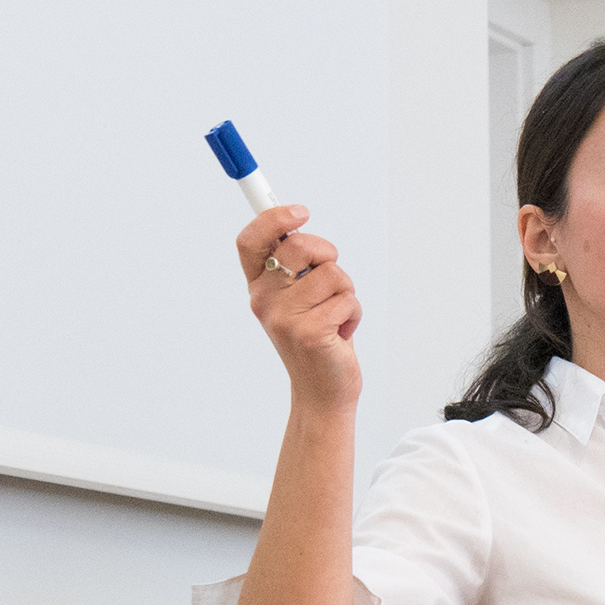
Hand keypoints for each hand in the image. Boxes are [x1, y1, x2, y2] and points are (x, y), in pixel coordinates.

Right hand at [235, 205, 361, 409]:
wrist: (322, 391)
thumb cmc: (317, 336)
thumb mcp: (301, 296)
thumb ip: (296, 265)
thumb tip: (295, 222)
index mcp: (259, 287)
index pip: (250, 241)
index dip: (272, 218)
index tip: (301, 212)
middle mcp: (264, 301)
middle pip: (298, 246)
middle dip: (326, 253)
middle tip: (331, 277)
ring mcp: (284, 318)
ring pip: (332, 273)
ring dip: (346, 292)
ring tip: (335, 316)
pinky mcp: (310, 333)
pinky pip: (347, 299)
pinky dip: (354, 314)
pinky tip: (341, 334)